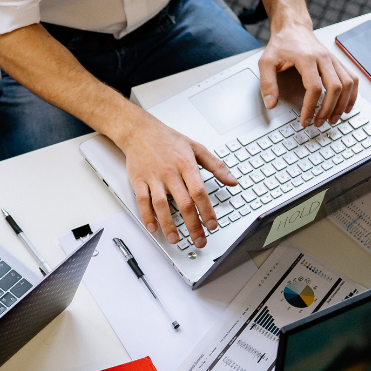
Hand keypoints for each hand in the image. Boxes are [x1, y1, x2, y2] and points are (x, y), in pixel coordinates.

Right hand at [116, 107, 233, 247]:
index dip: (207, 210)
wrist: (140, 131)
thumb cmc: (168, 139)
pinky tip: (153, 227)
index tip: (212, 225)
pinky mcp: (138, 181)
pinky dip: (147, 216)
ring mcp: (153, 178)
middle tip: (199, 239)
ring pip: (161, 205)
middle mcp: (170, 172)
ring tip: (176, 239)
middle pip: (183, 203)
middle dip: (193, 225)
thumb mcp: (196, 147)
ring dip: (169, 225)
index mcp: (186, 164)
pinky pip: (142, 201)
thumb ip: (216, 165)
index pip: (199, 192)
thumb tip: (232, 180)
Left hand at [259, 21, 357, 127]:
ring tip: (332, 119)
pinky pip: (352, 78)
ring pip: (347, 84)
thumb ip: (267, 83)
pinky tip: (346, 107)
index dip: (310, 107)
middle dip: (328, 109)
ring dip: (342, 104)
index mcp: (306, 58)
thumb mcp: (266, 62)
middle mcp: (324, 58)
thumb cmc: (281, 45)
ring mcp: (333, 60)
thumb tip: (271, 104)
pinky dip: (352, 94)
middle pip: (335, 87)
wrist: (293, 28)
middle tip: (318, 123)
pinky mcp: (337, 62)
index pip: (314, 87)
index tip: (305, 120)